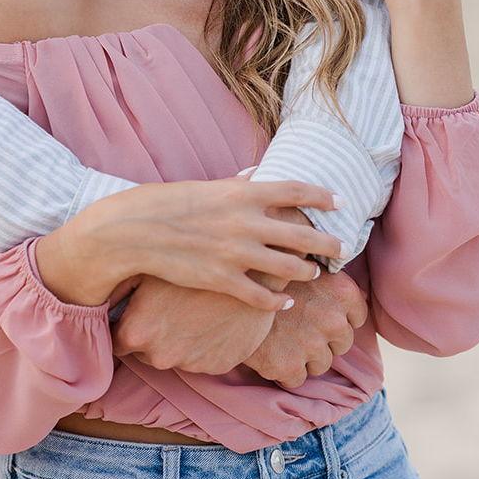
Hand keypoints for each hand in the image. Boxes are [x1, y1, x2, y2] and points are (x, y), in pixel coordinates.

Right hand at [37, 176, 344, 311]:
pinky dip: (278, 301)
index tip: (340, 202)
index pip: (297, 190)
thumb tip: (257, 175)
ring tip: (315, 273)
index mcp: (243, 193)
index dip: (323, 196)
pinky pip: (262, 295)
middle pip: (303, 233)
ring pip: (289, 267)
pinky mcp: (223, 280)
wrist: (135, 231)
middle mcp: (246, 222)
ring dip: (307, 271)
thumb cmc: (169, 204)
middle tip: (342, 248)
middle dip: (328, 243)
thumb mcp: (206, 187)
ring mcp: (236, 253)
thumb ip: (237, 185)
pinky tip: (286, 303)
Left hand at [112, 276, 278, 375]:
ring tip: (195, 310)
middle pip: (146, 353)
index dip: (128, 326)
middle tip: (171, 308)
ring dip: (181, 340)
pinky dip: (206, 345)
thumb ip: (119, 290)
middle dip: (155, 334)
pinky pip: (203, 359)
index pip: (118, 343)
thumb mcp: (149, 270)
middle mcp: (159, 356)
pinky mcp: (216, 367)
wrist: (250, 272)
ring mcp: (190, 365)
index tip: (138, 313)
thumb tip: (98, 297)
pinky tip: (212, 320)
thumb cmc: (192, 262)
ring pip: (177, 356)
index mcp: (136, 333)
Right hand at [241, 271, 366, 388]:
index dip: (339, 318)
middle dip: (323, 341)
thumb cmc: (265, 274)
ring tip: (282, 340)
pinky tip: (270, 352)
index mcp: (342, 292)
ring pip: (321, 365)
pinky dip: (284, 371)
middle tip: (297, 329)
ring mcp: (312, 346)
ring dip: (305, 358)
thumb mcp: (302, 265)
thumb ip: (331, 279)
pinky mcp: (289, 366)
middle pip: (342, 344)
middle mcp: (333, 320)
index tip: (319, 316)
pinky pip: (296, 379)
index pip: (358, 318)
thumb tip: (355, 293)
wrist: (226, 293)